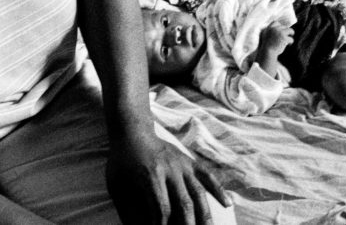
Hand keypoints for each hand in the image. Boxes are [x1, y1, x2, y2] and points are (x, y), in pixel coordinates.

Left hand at [107, 132, 230, 224]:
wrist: (132, 131)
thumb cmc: (121, 163)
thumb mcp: (117, 187)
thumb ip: (127, 211)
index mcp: (150, 175)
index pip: (162, 208)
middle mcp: (170, 169)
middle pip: (184, 203)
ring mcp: (182, 164)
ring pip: (199, 192)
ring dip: (206, 214)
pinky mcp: (189, 161)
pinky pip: (207, 176)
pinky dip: (219, 190)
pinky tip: (228, 204)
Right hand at [256, 24, 294, 73]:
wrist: (267, 53)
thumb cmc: (267, 47)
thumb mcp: (266, 36)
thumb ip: (271, 31)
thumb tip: (281, 28)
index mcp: (269, 28)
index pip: (276, 22)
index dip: (279, 27)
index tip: (281, 32)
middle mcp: (275, 29)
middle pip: (284, 27)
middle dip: (286, 32)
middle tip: (285, 39)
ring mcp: (280, 32)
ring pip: (290, 30)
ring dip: (291, 34)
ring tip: (290, 40)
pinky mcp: (284, 38)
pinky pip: (291, 39)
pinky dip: (291, 42)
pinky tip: (289, 45)